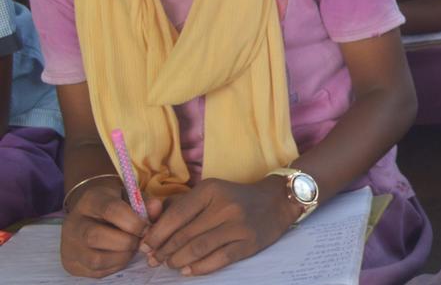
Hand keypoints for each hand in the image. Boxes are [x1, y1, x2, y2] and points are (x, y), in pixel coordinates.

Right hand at [60, 177, 151, 276]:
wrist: (92, 214)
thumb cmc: (117, 204)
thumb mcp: (129, 197)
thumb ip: (144, 203)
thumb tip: (156, 208)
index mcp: (90, 201)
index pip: (110, 210)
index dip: (133, 221)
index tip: (148, 227)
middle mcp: (73, 224)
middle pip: (96, 237)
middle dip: (126, 242)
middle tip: (140, 241)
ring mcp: (69, 246)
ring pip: (95, 259)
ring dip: (122, 257)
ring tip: (132, 249)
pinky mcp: (72, 264)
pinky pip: (96, 272)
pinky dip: (115, 266)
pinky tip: (122, 256)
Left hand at [141, 177, 296, 275]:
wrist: (275, 201)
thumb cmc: (233, 198)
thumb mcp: (208, 192)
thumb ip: (178, 204)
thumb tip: (149, 220)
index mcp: (211, 189)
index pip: (175, 215)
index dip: (156, 234)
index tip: (145, 245)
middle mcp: (225, 206)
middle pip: (184, 235)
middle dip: (164, 251)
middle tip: (154, 259)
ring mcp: (238, 225)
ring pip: (198, 249)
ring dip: (177, 260)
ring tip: (170, 264)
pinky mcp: (248, 243)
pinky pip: (218, 259)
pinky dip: (199, 268)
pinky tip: (188, 270)